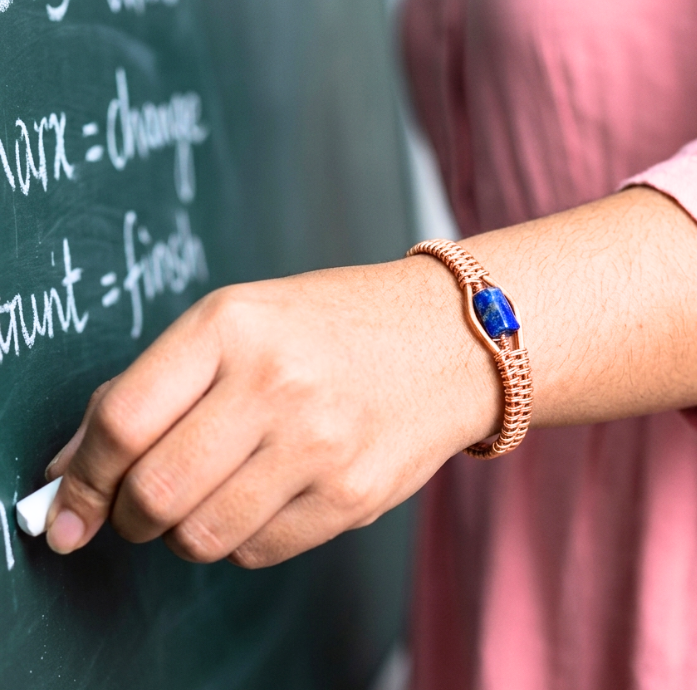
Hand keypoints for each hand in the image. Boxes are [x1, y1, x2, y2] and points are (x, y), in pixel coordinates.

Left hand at [43, 257, 499, 565]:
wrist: (450, 336)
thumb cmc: (338, 323)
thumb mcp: (243, 320)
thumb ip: (157, 385)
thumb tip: (73, 466)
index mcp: (234, 325)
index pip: (123, 419)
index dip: (82, 475)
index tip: (68, 506)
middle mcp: (277, 382)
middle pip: (155, 492)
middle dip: (128, 515)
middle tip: (138, 507)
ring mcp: (320, 444)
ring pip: (201, 537)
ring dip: (184, 531)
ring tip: (210, 495)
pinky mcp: (354, 495)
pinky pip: (258, 552)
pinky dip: (241, 537)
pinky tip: (264, 496)